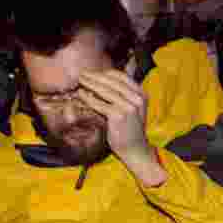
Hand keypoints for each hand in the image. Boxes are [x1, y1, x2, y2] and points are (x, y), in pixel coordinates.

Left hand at [76, 70, 163, 185]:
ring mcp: (129, 106)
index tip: (93, 73)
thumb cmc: (130, 129)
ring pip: (105, 90)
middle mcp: (137, 98)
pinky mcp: (119, 115)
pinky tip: (81, 94)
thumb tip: (104, 82)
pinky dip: (88, 98)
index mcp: (141, 94)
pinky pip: (99, 103)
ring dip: (90, 84)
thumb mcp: (132, 109)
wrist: (135, 149)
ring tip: (80, 81)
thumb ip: (123, 95)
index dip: (105, 73)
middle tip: (82, 74)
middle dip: (95, 76)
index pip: (121, 77)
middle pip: (112, 81)